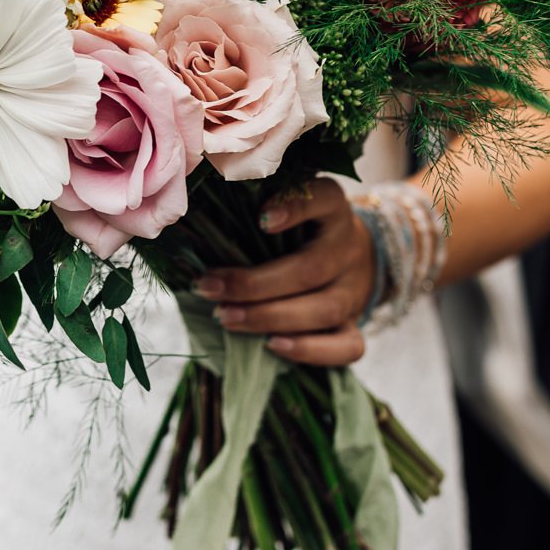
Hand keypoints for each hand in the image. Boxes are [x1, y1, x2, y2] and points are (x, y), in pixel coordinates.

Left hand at [193, 178, 374, 366]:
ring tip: (226, 317)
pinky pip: (347, 346)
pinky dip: (310, 350)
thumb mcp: (287, 211)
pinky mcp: (355, 324)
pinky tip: (273, 346)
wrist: (354, 259)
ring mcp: (355, 289)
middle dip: (255, 284)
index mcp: (333, 210)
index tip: (261, 219)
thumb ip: (253, 214)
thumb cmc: (301, 232)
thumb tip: (194, 234)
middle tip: (210, 288)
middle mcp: (348, 248)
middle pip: (312, 268)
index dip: (297, 209)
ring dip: (270, 317)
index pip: (327, 198)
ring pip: (325, 309)